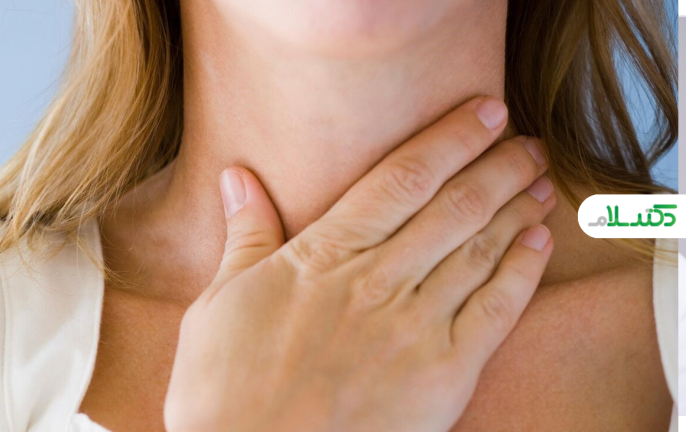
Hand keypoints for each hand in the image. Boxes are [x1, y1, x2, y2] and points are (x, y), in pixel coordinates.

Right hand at [164, 97, 554, 431]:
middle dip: (498, 166)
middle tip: (526, 142)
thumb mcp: (219, 303)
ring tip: (541, 180)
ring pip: (480, 250)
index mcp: (325, 256)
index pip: (402, 179)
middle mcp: (378, 282)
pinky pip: (495, 312)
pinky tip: (538, 242)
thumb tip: (237, 177)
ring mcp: (414, 328)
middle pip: (454, 206)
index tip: (485, 112)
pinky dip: (521, 272)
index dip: (451, 139)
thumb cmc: (225, 390)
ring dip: (516, 208)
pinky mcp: (442, 377)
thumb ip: (245, 235)